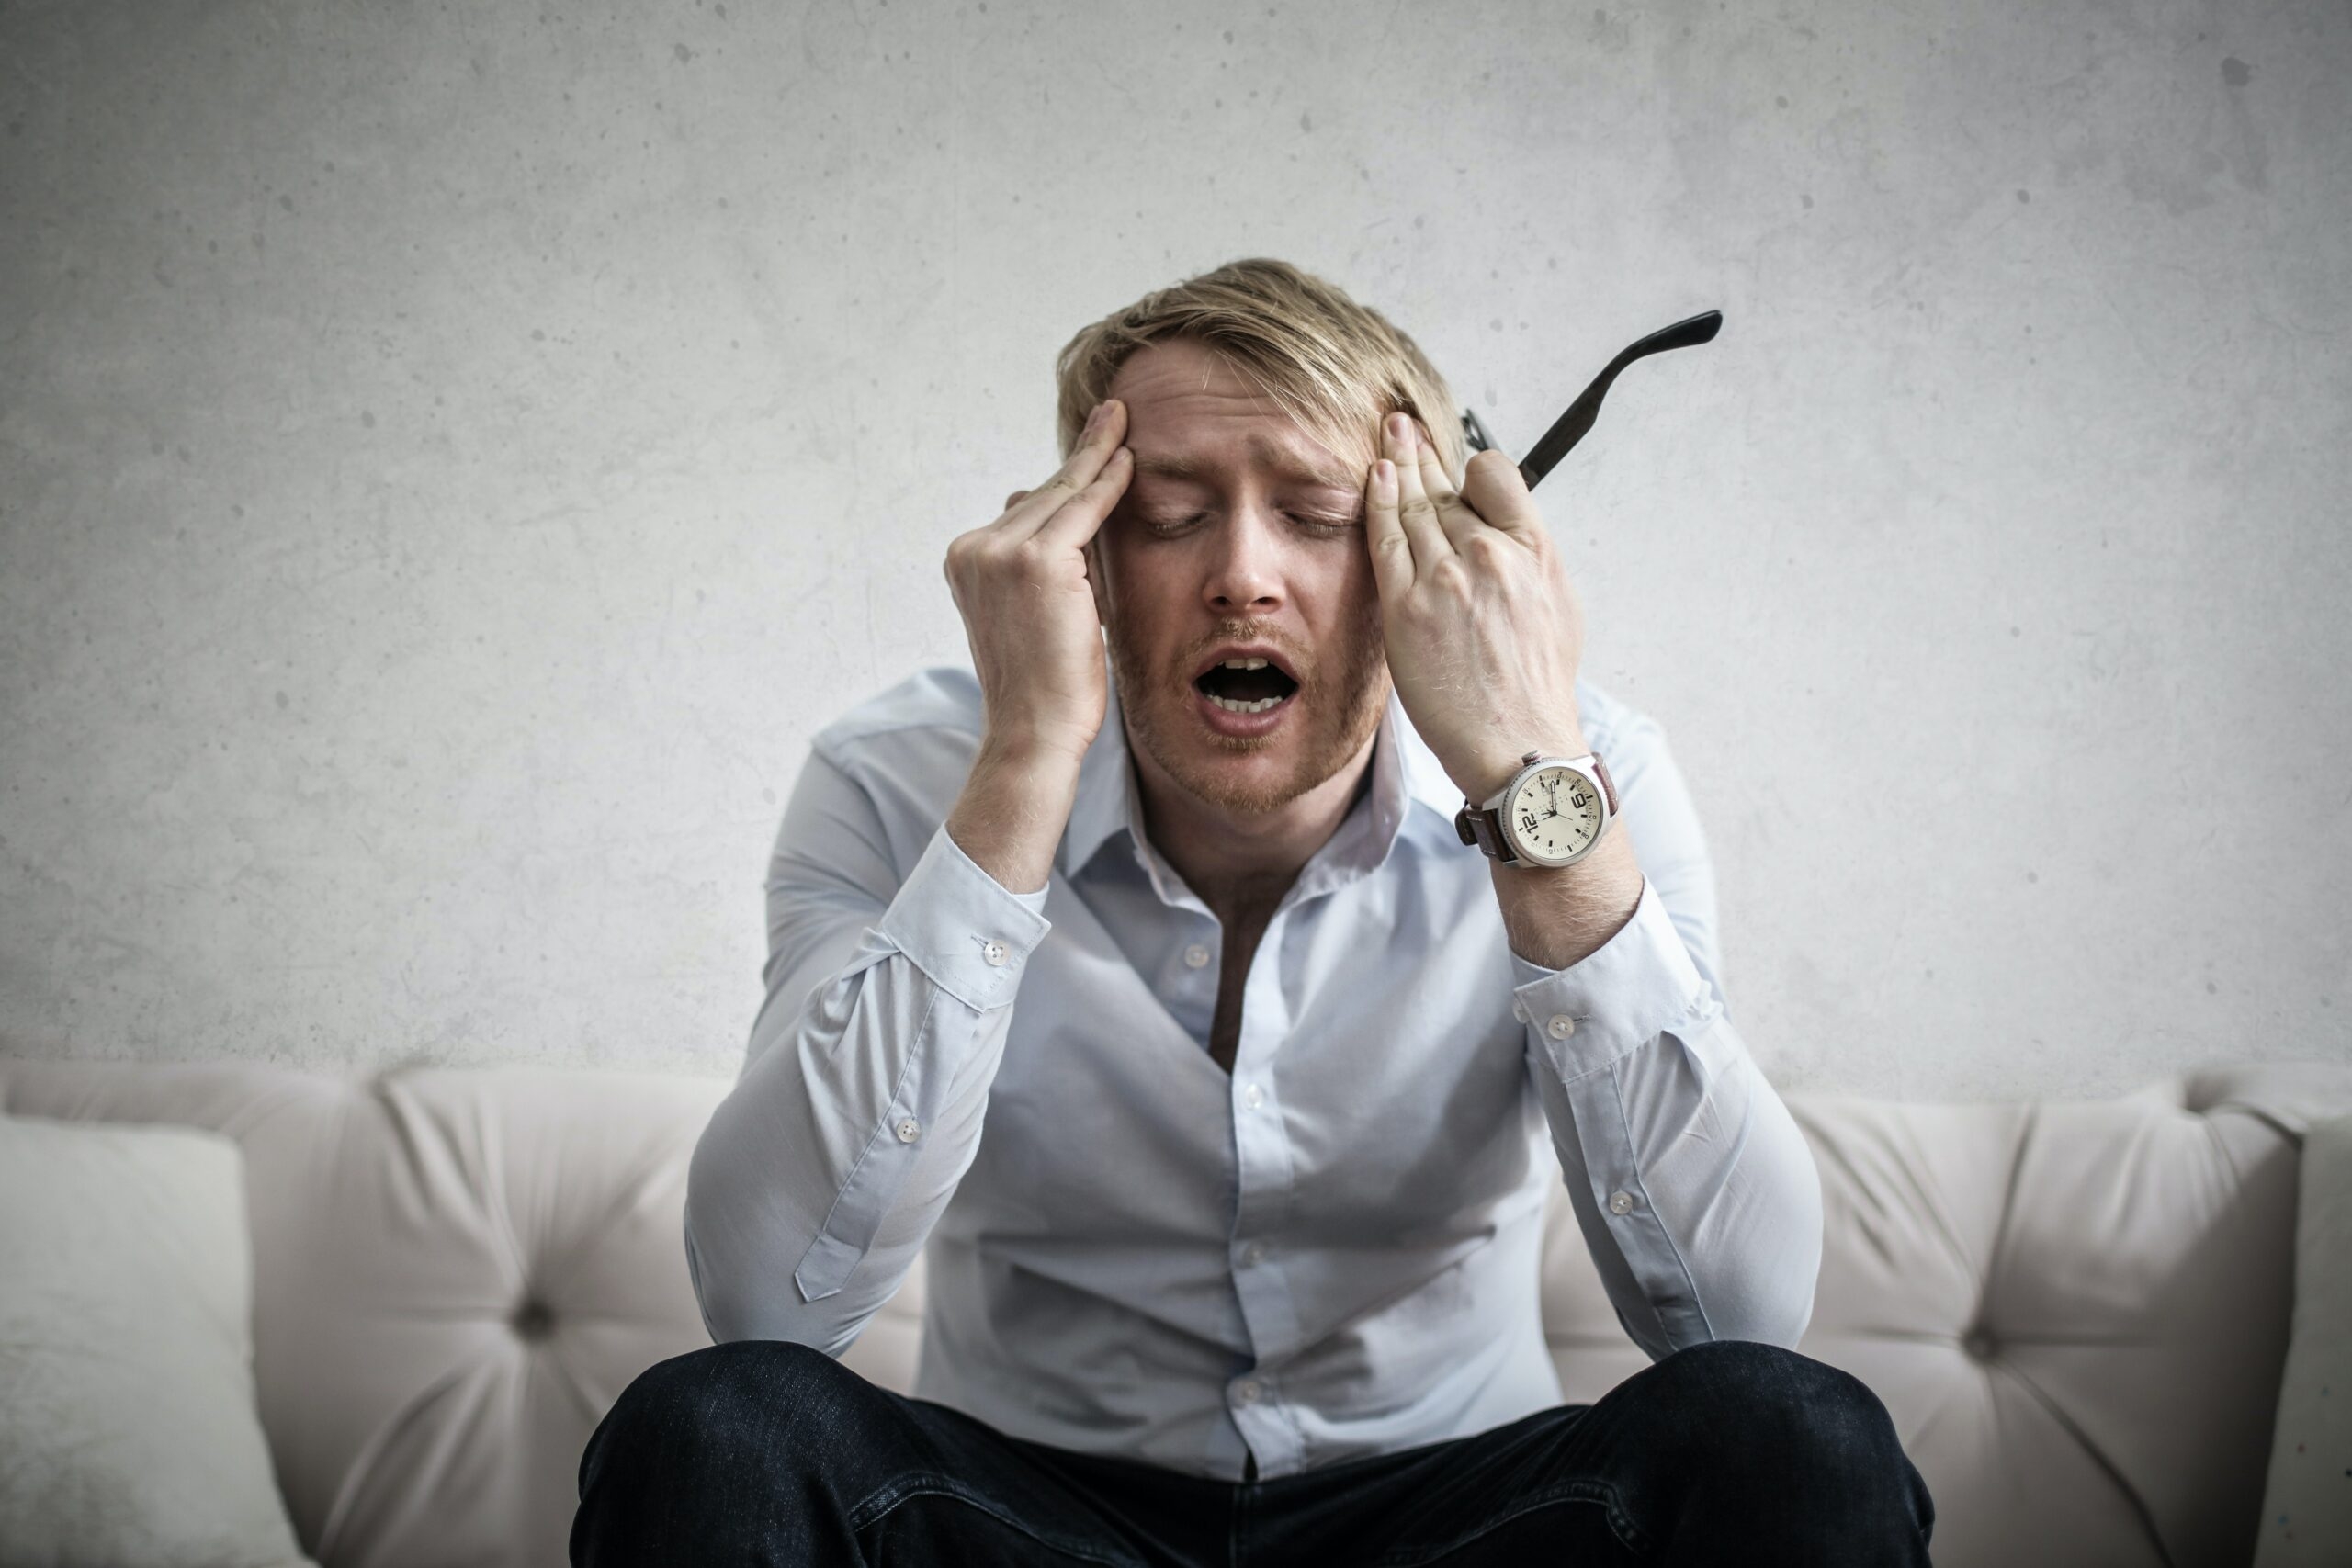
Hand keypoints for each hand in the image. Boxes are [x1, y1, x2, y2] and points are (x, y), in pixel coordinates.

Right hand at [943, 399, 1132, 767]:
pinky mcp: (1037, 562)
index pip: (1024, 511)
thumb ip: (1041, 564)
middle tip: (1111, 415)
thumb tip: (1050, 512)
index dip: (1061, 480)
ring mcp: (1000, 553)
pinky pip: (1082, 511)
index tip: (1088, 446)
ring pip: (1061, 497)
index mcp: (966, 562)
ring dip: (1096, 458)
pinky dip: (1108, 484)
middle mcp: (974, 550)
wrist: (1034, 731)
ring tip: (1120, 420)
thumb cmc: (1044, 686)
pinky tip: (1128, 460)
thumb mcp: (1033, 614)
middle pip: (1041, 496)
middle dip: (1080, 459)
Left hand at [1363, 411, 1588, 800]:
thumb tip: (1503, 530)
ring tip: (1385, 439)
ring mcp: (1444, 578)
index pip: (1494, 475)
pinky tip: (1373, 477)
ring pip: (1412, 506)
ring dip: (1395, 467)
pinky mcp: (1407, 607)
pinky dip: (1377, 502)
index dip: (1471, 469)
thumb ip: (1527, 557)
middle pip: (1445, 488)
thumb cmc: (1537, 684)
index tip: (1457, 469)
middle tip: (1401, 425)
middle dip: (1420, 453)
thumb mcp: (1557, 605)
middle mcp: (1488, 554)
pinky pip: (1385, 540)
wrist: (1519, 741)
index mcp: (1530, 549)